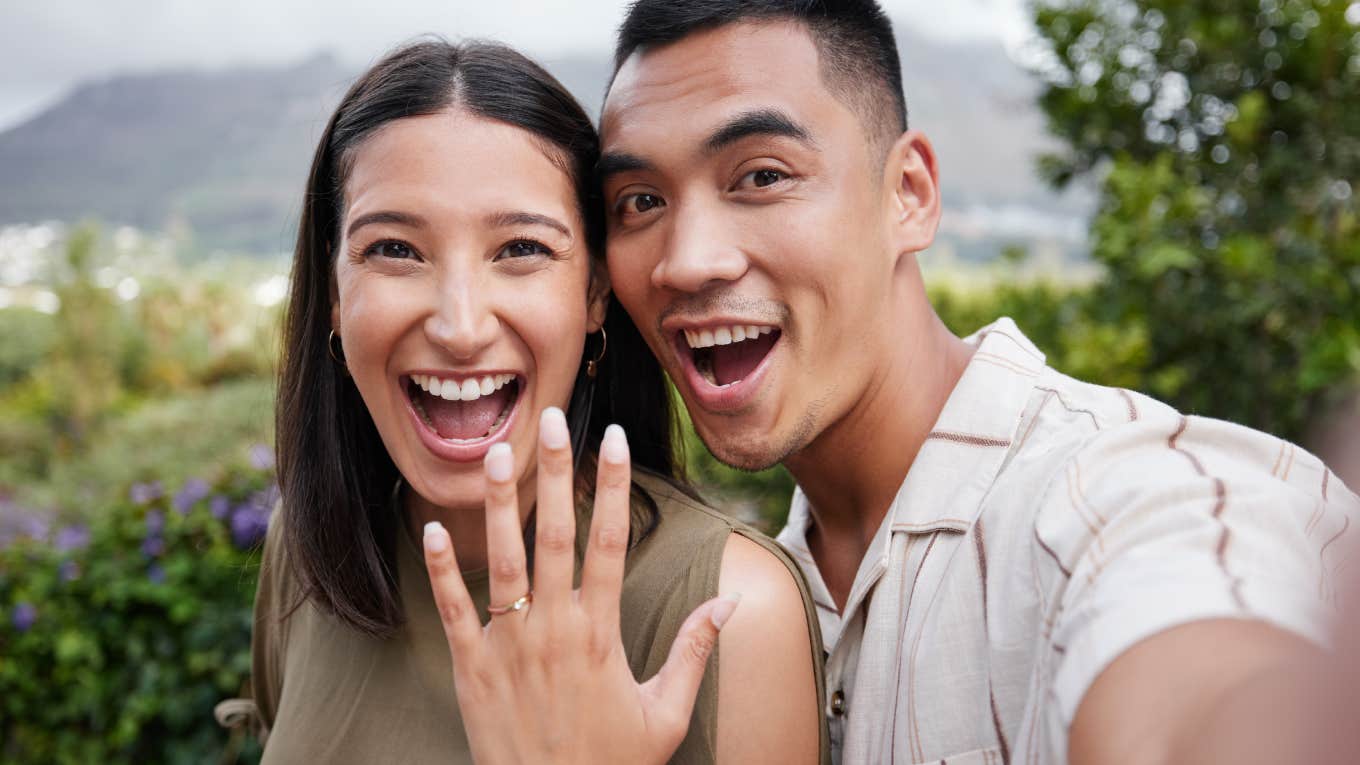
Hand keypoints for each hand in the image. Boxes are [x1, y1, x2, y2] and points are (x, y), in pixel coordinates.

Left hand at [422, 407, 741, 764]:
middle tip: (550, 419)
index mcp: (600, 634)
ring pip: (502, 561)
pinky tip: (432, 528)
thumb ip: (693, 653)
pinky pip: (452, 610)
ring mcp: (508, 646)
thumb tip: (728, 602)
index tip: (614, 440)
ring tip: (495, 453)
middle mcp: (553, 629)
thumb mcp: (665, 715)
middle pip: (555, 535)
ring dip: (497, 505)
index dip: (612, 487)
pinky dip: (442, 570)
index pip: (609, 543)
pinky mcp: (471, 669)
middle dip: (554, 472)